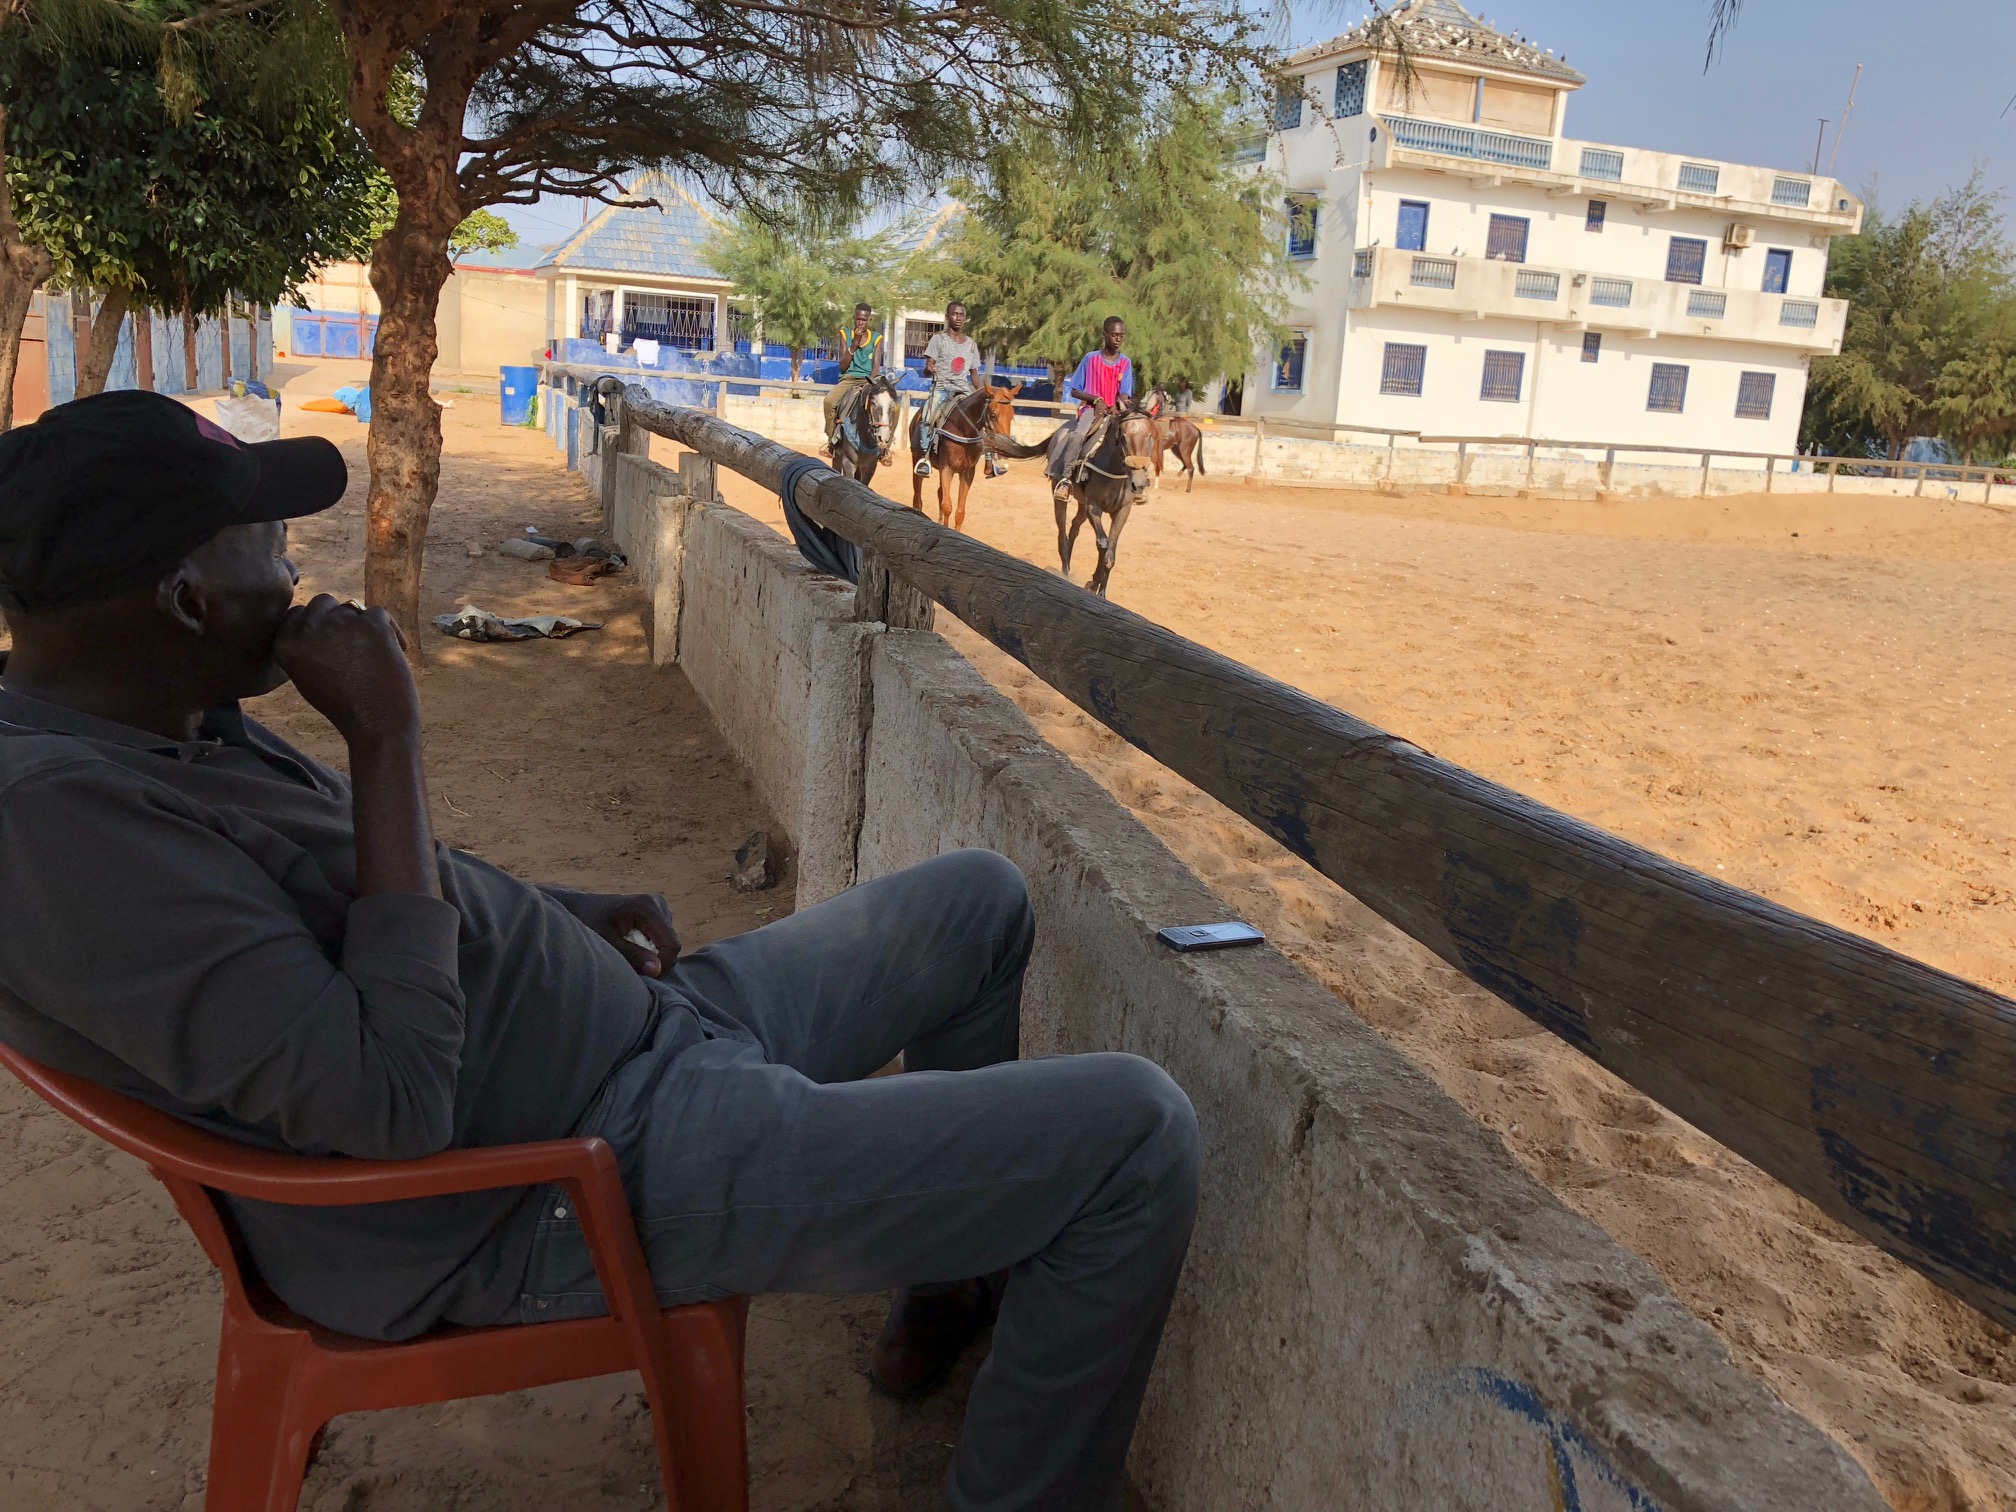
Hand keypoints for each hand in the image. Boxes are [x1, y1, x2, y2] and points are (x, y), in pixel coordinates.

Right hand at [274, 595, 420, 748]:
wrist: (376, 725)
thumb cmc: (344, 707)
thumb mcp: (306, 675)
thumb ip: (305, 646)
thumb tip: (318, 619)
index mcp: (285, 643)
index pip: (296, 613)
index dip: (317, 623)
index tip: (331, 639)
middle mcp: (308, 628)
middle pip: (323, 602)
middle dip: (338, 618)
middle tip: (354, 643)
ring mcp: (339, 623)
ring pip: (353, 608)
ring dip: (364, 625)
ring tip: (373, 655)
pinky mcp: (371, 623)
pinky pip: (379, 613)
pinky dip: (391, 630)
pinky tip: (395, 651)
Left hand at [547, 888, 680, 975]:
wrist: (579, 906)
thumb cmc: (587, 921)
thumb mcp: (606, 940)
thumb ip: (632, 955)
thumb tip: (657, 970)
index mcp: (648, 906)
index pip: (672, 944)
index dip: (663, 965)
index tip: (645, 977)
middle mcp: (658, 903)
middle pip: (672, 944)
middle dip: (657, 962)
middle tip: (635, 972)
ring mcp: (659, 907)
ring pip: (668, 943)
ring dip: (654, 957)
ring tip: (631, 961)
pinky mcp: (657, 913)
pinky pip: (663, 939)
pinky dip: (652, 951)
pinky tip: (634, 952)